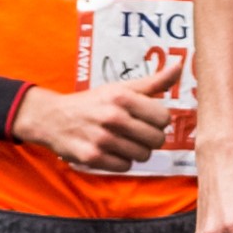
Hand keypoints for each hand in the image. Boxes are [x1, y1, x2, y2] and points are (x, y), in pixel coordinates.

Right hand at [14, 77, 189, 174]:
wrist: (52, 118)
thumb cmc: (93, 102)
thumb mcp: (121, 88)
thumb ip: (154, 82)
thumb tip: (180, 65)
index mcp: (122, 97)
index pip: (164, 118)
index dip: (158, 120)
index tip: (146, 118)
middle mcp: (112, 117)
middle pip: (157, 139)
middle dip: (149, 137)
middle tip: (135, 132)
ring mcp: (102, 139)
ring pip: (143, 155)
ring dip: (136, 150)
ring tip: (122, 141)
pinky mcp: (92, 157)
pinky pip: (125, 166)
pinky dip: (121, 161)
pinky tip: (110, 150)